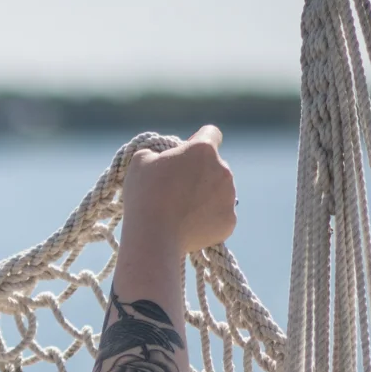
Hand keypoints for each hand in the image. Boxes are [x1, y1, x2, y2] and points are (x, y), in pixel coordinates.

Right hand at [121, 125, 236, 254]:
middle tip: (175, 189)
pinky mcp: (230, 221)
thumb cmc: (145, 196)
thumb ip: (156, 152)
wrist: (155, 238)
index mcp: (203, 150)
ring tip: (181, 210)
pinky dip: (208, 219)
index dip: (197, 141)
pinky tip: (189, 225)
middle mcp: (223, 170)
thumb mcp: (141, 161)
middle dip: (199, 173)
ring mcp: (230, 197)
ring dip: (205, 195)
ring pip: (219, 190)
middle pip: (215, 165)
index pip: (211, 133)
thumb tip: (161, 156)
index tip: (185, 155)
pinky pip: (221, 215)